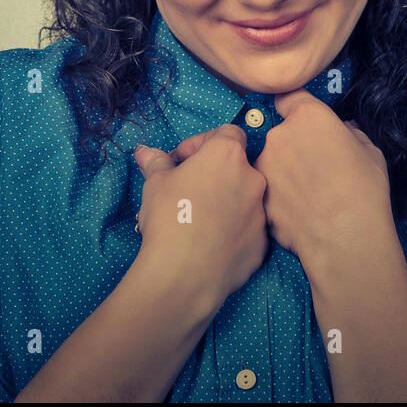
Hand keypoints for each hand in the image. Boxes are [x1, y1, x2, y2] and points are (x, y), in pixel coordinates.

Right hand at [132, 124, 268, 310]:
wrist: (185, 272)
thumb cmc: (170, 216)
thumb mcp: (156, 183)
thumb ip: (156, 163)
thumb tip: (144, 152)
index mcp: (228, 155)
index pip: (226, 133)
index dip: (202, 143)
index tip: (181, 160)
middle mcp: (253, 179)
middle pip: (237, 167)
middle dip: (213, 174)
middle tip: (188, 190)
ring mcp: (261, 213)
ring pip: (243, 199)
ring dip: (224, 202)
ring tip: (198, 220)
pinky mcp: (261, 244)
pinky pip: (246, 229)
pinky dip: (232, 230)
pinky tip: (209, 242)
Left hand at [254, 89, 393, 268]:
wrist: (346, 238)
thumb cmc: (365, 190)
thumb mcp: (370, 151)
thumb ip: (349, 133)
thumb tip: (342, 131)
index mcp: (307, 117)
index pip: (288, 97)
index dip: (293, 107)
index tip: (301, 118)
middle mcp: (279, 135)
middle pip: (281, 133)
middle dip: (294, 146)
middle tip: (315, 169)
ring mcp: (264, 167)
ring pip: (271, 163)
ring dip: (284, 173)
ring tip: (308, 196)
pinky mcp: (259, 196)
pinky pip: (269, 190)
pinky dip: (280, 198)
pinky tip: (300, 214)